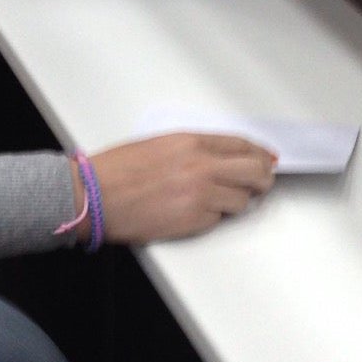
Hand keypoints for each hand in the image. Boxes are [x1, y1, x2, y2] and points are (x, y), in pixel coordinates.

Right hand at [82, 134, 276, 244]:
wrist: (94, 196)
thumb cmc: (115, 171)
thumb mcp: (158, 145)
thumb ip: (192, 150)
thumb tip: (220, 158)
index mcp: (190, 141)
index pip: (241, 144)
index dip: (259, 154)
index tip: (267, 159)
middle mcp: (201, 165)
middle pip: (254, 171)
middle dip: (262, 178)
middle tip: (262, 183)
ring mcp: (200, 194)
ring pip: (242, 199)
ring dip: (237, 201)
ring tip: (221, 201)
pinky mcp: (195, 219)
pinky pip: (220, 218)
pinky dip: (215, 216)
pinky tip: (197, 212)